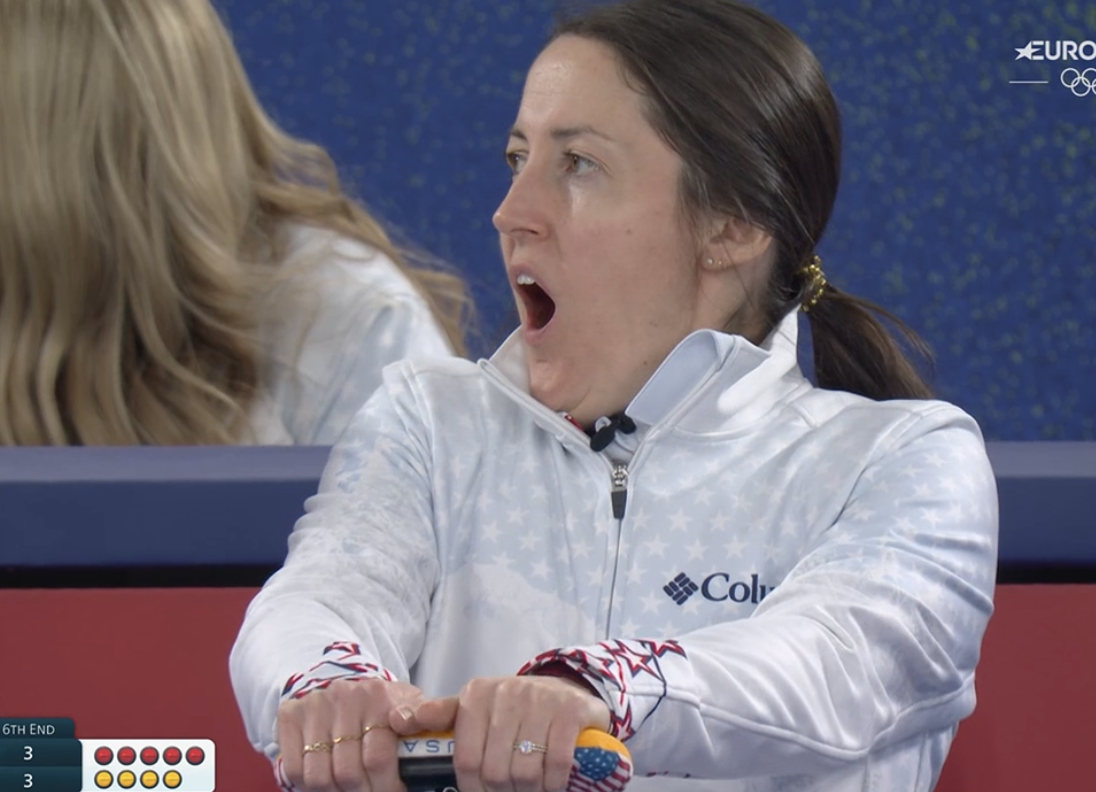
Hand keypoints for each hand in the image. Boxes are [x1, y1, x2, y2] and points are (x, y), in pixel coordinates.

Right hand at [278, 677, 423, 791]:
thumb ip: (422, 718)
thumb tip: (431, 722)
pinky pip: (294, 769)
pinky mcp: (290, 714)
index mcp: (380, 696)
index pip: (379, 758)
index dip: (387, 787)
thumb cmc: (383, 705)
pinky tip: (328, 783)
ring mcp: (315, 705)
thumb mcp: (409, 706)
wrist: (347, 684)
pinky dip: (308, 786)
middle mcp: (345, 697)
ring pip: (319, 776)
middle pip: (348, 772)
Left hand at [395, 675, 610, 791]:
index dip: (473, 789)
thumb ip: (441, 717)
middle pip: (495, 771)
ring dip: (528, 790)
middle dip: (502, 791)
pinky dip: (553, 782)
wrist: (564, 690)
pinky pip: (555, 763)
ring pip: (524, 771)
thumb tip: (398, 721)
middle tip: (509, 791)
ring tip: (530, 788)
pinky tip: (551, 782)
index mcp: (476, 695)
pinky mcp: (569, 710)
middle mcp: (506, 692)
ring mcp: (540, 699)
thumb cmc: (511, 708)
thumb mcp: (475, 709)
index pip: (465, 760)